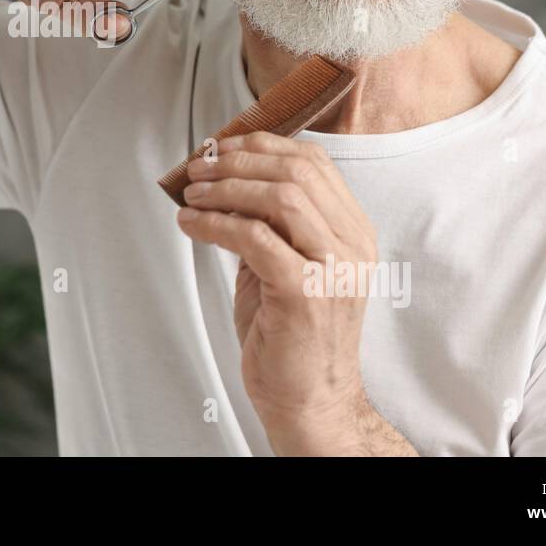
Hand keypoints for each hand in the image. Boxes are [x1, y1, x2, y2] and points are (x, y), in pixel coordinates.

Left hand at [176, 132, 377, 450]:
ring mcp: (334, 269)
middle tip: (198, 169)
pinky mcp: (306, 294)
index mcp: (354, 232)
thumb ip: (267, 222)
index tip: (221, 146)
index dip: (262, 145)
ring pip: (280, 198)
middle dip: (238, 161)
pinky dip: (216, 224)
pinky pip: (255, 238)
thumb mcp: (285, 264)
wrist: (311, 399)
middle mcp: (352, 245)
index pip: (314, 162)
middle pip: (296, 172)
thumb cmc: (291, 333)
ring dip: (225, 189)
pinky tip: (192, 225)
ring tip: (192, 196)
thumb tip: (220, 179)